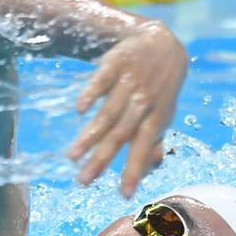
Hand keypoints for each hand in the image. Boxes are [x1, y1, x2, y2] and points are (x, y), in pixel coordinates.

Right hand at [68, 21, 187, 197]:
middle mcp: (144, 102)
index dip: (134, 170)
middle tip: (83, 181)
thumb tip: (152, 170)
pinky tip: (79, 110)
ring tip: (72, 156)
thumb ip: (154, 141)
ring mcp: (130, 81)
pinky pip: (103, 80)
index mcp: (157, 118)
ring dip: (90, 135)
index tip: (124, 194)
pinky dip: (92, 94)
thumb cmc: (159, 86)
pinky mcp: (116, 63)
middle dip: (102, 159)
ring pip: (109, 112)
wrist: (161, 41)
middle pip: (121, 134)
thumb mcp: (163, 113)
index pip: (144, 148)